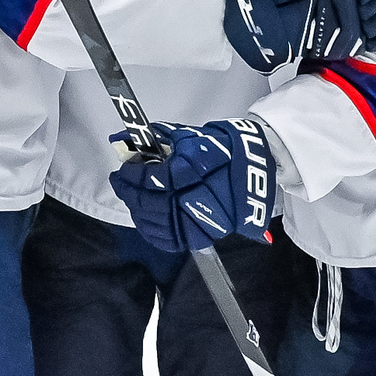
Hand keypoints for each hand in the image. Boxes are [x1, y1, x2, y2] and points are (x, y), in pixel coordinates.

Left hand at [108, 117, 277, 253]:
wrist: (255, 170)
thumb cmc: (222, 148)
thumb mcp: (188, 136)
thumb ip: (154, 139)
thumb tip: (122, 138)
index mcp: (189, 171)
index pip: (148, 179)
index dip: (130, 175)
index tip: (122, 168)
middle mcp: (191, 198)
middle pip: (147, 202)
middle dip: (128, 192)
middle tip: (120, 181)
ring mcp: (196, 221)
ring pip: (154, 222)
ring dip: (137, 210)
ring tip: (133, 197)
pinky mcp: (201, 236)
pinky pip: (167, 240)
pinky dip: (151, 230)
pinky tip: (146, 217)